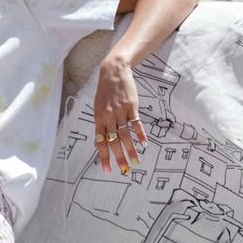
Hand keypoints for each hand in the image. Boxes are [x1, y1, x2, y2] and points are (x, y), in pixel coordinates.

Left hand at [93, 53, 146, 174]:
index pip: (100, 142)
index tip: (108, 169)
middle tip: (124, 170)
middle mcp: (108, 117)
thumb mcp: (98, 107)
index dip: (104, 156)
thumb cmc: (105, 92)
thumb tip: (101, 141)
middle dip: (118, 157)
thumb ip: (101, 124)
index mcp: (98, 119)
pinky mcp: (131, 106)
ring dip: (131, 150)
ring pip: (125, 135)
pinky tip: (144, 143)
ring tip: (135, 161)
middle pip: (113, 141)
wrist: (113, 72)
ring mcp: (120, 112)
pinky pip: (136, 123)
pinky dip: (140, 134)